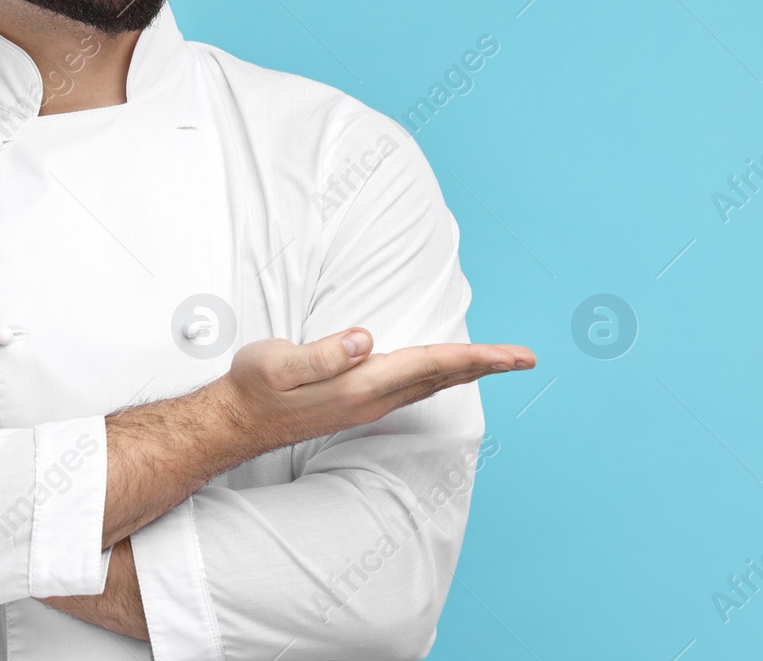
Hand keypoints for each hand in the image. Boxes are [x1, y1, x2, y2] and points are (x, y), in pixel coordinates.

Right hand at [219, 328, 534, 448]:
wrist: (235, 423)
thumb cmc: (254, 387)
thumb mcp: (278, 363)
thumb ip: (323, 354)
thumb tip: (366, 340)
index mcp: (360, 385)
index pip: (430, 365)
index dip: (475, 356)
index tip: (513, 355)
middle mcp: (372, 399)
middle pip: (442, 377)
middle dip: (486, 365)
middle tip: (528, 357)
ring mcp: (367, 405)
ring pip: (431, 384)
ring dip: (468, 370)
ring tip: (501, 360)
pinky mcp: (358, 403)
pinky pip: (415, 387)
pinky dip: (441, 374)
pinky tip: (448, 369)